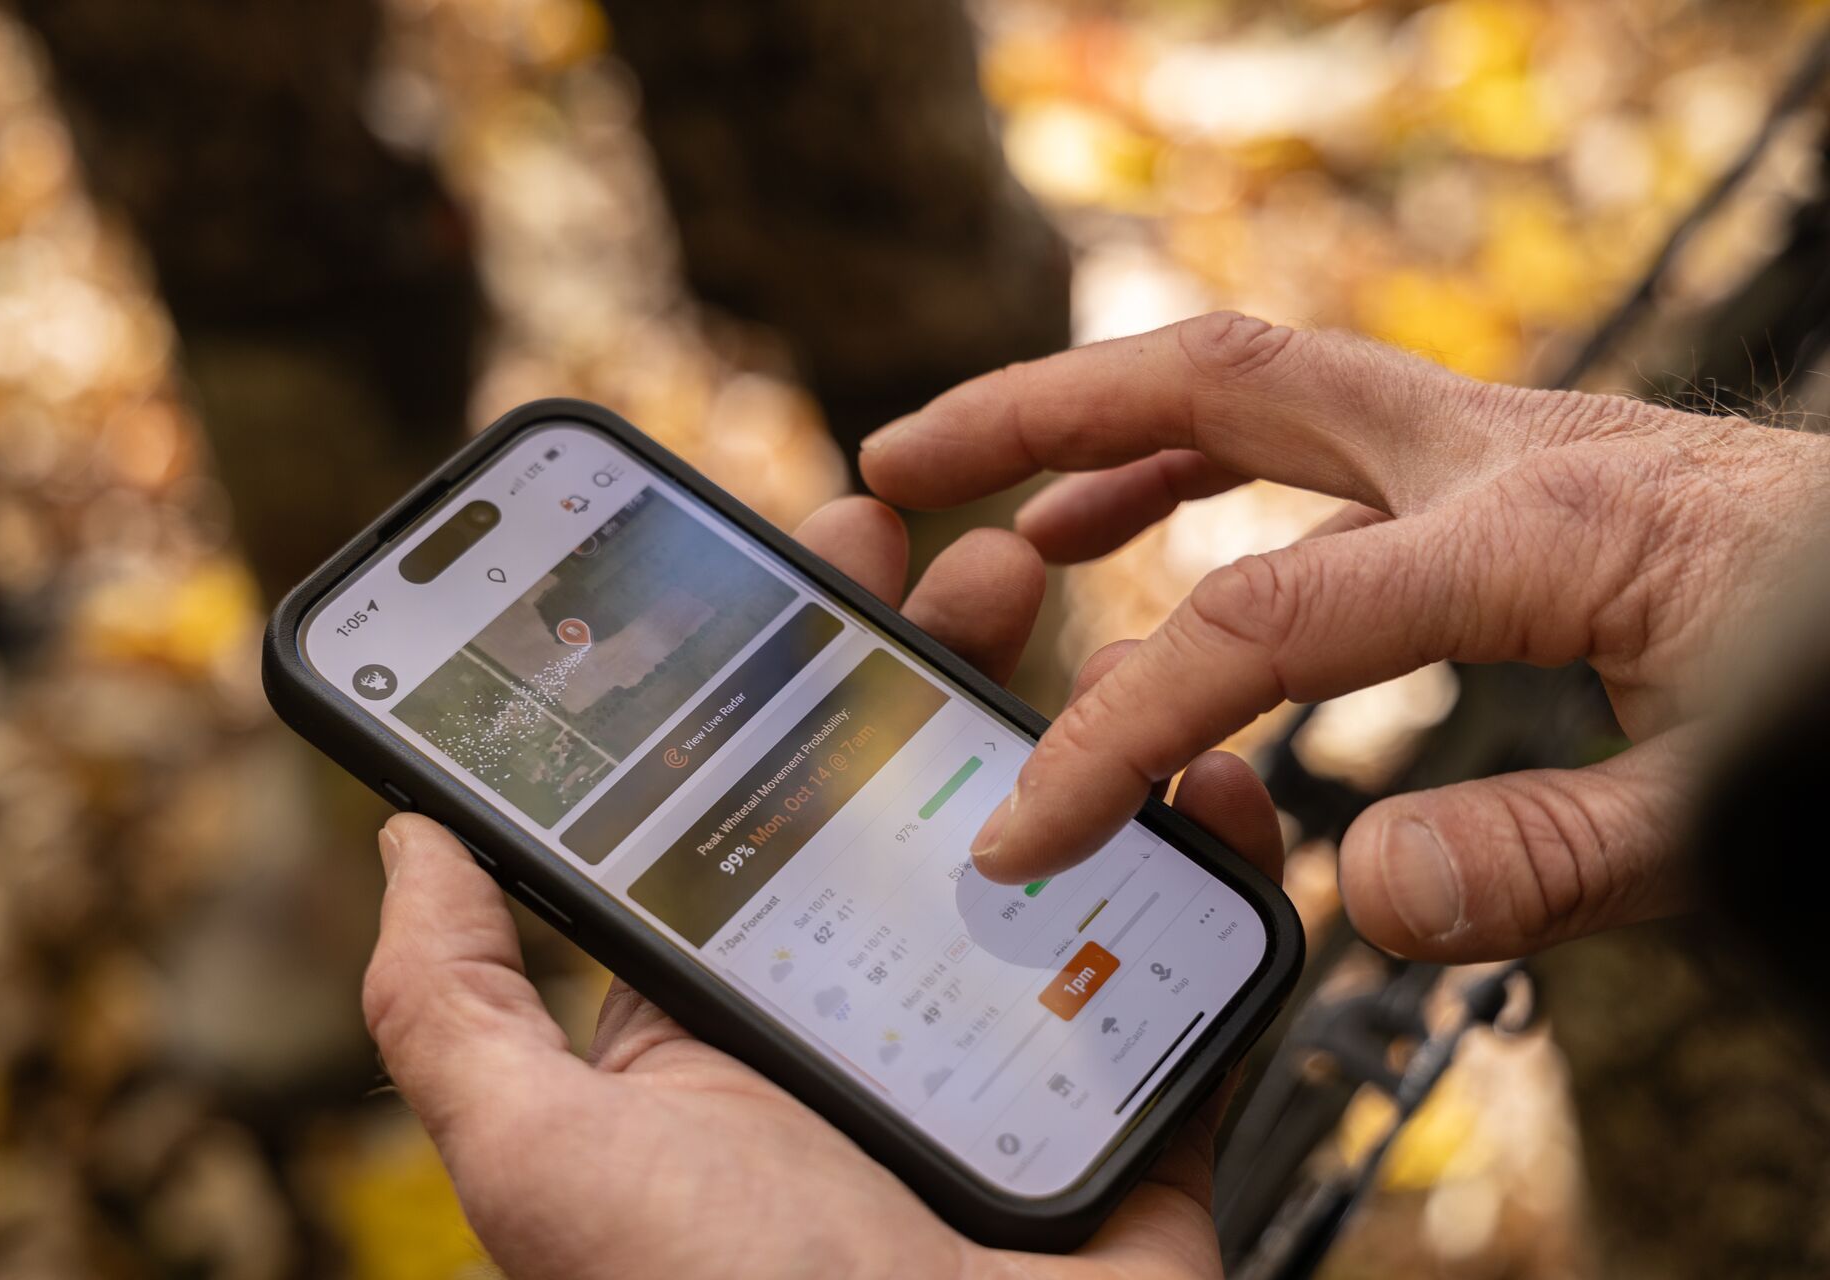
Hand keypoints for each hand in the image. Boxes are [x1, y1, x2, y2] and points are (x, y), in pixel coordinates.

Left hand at [362, 497, 1283, 1279]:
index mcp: (741, 1013)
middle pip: (923, 796)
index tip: (823, 530)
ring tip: (1088, 600)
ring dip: (1083, 712)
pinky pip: (1195, 966)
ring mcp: (1016, 1054)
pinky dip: (1218, 862)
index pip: (766, 797)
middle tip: (978, 541)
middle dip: (947, 651)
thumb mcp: (542, 1158)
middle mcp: (876, 1018)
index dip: (795, 660)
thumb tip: (410, 837)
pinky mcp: (1138, 1107)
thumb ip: (461, 1003)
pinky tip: (1213, 767)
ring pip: (1065, 849)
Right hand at [861, 312, 1829, 961]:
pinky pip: (1314, 432)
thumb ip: (1549, 859)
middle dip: (1036, 418)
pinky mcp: (1507, 464)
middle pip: (1217, 382)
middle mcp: (1497, 450)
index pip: (1261, 620)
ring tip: (983, 490)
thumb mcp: (1731, 809)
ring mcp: (1500, 439)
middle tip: (899, 464)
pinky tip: (1135, 524)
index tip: (1025, 827)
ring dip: (1098, 421)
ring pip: (1254, 379)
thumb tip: (1360, 887)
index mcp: (1535, 533)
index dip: (1119, 729)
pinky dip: (1198, 464)